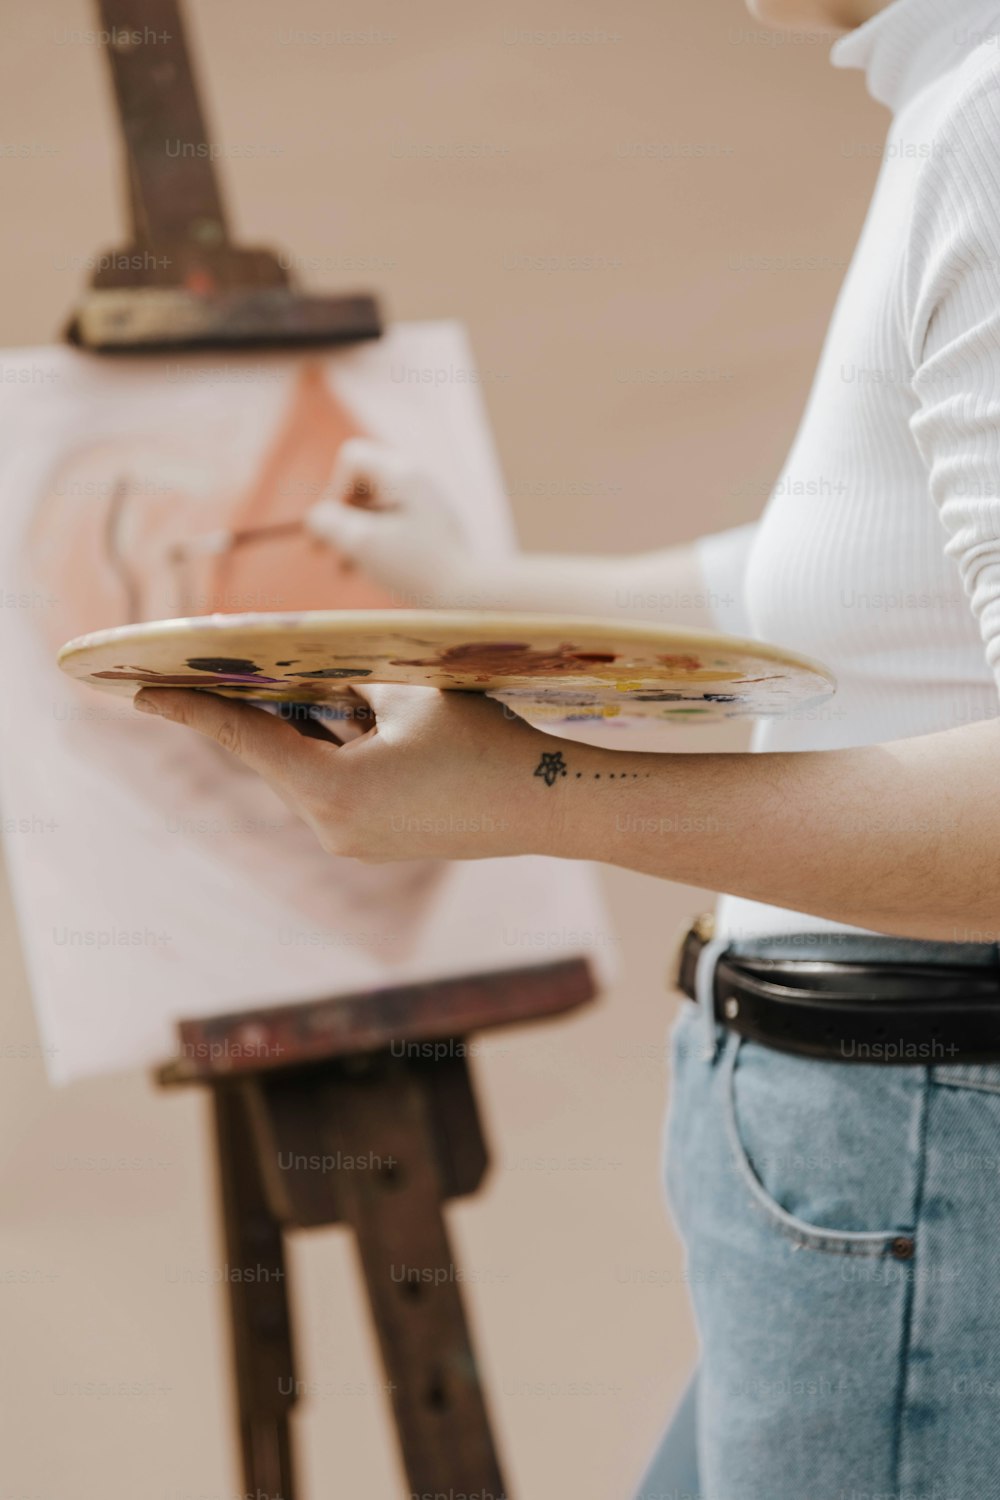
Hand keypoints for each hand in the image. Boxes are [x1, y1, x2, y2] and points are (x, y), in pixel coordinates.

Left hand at [133, 683, 558, 862]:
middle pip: (273, 756)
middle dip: (253, 710)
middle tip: (211, 667)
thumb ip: (349, 681)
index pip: (244, 738)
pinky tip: (346, 718)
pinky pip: (335, 790)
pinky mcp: (379, 843)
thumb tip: (308, 672)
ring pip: (305, 772)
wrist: (553, 804)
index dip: (189, 710)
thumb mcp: (410, 692)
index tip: (139, 690)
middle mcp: (332, 827)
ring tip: (294, 683)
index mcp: (331, 789)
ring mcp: (355, 842)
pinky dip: (332, 753)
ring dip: (301, 730)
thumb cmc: (486, 739)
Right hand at [305, 439, 473, 607]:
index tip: (335, 526)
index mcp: (402, 474)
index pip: (352, 458)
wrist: (469, 596)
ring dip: (352, 535)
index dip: (333, 489)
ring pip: (373, 508)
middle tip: (322, 550)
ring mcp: (424, 504)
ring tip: (343, 569)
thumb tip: (315, 518)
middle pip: (361, 483)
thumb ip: (330, 524)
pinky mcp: (429, 528)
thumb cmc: (416, 568)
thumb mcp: (363, 544)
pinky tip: (365, 572)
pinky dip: (372, 544)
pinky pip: (390, 525)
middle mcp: (416, 481)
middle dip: (339, 516)